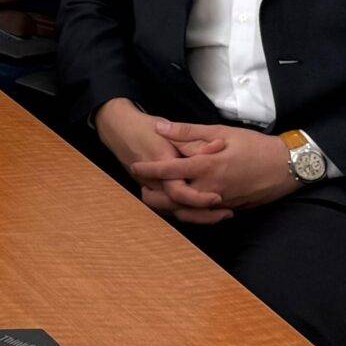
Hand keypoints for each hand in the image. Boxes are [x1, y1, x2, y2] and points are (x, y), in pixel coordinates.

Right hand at [92, 98, 224, 222]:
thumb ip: (194, 141)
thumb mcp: (170, 130)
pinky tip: (202, 211)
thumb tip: (219, 146)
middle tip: (227, 213)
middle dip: (202, 215)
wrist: (119, 130)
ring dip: (196, 216)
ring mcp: (150, 188)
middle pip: (177, 209)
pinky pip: (167, 208)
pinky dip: (184, 212)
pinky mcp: (150, 191)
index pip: (179, 192)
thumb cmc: (145, 128)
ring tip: (219, 215)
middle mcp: (153, 181)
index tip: (218, 198)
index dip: (199, 199)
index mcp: (160, 165)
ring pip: (172, 212)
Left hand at [127, 120, 301, 220]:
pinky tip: (180, 201)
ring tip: (156, 194)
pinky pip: (202, 214)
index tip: (135, 166)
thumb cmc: (255, 146)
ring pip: (186, 210)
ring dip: (168, 204)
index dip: (149, 169)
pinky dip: (188, 210)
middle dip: (154, 193)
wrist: (286, 167)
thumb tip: (161, 127)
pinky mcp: (228, 208)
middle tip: (141, 185)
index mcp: (208, 166)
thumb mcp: (221, 131)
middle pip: (173, 197)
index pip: (170, 169)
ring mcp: (220, 201)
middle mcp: (211, 187)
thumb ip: (189, 132)